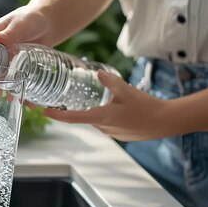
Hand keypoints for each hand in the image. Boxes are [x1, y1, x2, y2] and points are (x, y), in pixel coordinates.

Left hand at [43, 70, 180, 140]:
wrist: (167, 122)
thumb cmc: (147, 107)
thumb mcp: (127, 90)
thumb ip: (110, 81)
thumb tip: (97, 72)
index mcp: (101, 118)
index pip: (72, 118)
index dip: (54, 115)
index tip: (41, 111)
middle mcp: (103, 128)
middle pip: (81, 118)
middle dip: (70, 110)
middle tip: (58, 100)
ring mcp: (112, 133)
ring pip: (94, 120)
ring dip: (88, 111)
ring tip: (86, 99)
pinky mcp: (120, 134)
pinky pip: (105, 123)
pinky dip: (102, 115)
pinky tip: (109, 106)